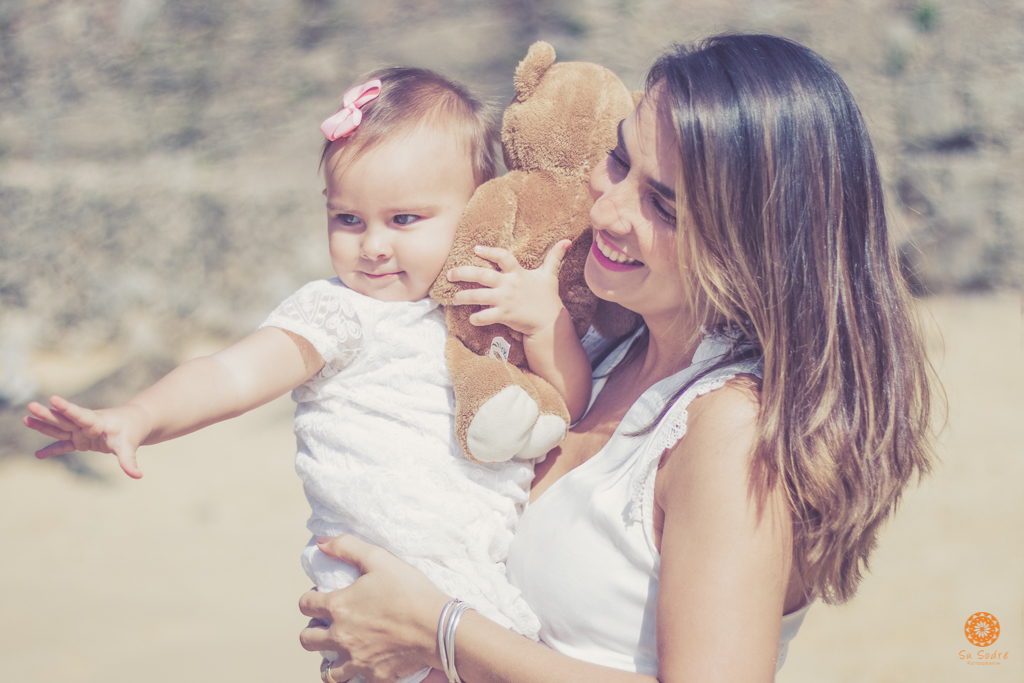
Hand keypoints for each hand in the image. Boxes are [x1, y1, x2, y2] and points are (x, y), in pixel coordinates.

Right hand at [23, 396, 147, 478]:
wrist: (134, 423)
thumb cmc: (132, 431)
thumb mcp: (130, 445)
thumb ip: (129, 461)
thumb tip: (138, 476)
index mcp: (97, 421)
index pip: (80, 414)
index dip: (67, 408)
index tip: (53, 399)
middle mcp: (86, 424)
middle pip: (64, 420)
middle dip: (47, 414)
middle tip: (30, 406)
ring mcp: (81, 431)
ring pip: (60, 428)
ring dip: (43, 425)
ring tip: (26, 418)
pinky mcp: (81, 440)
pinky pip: (64, 444)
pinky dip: (52, 450)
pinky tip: (38, 455)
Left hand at [298, 535, 449, 682]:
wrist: (438, 627)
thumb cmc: (410, 591)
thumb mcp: (379, 558)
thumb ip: (347, 547)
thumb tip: (320, 543)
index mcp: (339, 606)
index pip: (305, 605)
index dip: (310, 599)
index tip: (322, 597)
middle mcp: (341, 636)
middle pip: (307, 639)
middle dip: (312, 630)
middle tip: (327, 624)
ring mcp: (356, 660)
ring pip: (326, 670)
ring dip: (329, 659)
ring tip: (341, 649)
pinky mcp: (374, 676)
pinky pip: (354, 680)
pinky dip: (355, 673)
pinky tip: (363, 663)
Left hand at [448, 240, 569, 337]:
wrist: (550, 323)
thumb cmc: (547, 298)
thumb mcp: (550, 275)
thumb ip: (555, 257)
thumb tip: (566, 241)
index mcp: (518, 273)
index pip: (502, 256)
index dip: (488, 252)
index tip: (475, 249)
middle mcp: (509, 285)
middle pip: (482, 275)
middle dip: (463, 273)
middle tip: (449, 273)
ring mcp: (505, 300)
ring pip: (479, 296)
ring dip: (463, 297)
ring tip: (453, 298)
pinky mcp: (505, 316)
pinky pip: (486, 316)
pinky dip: (476, 318)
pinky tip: (470, 318)